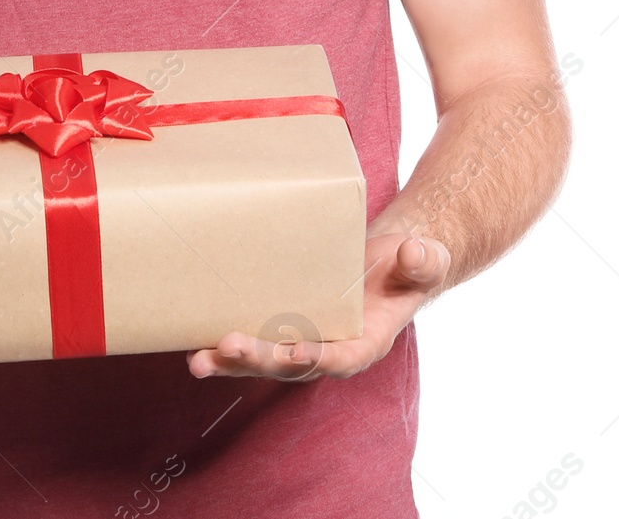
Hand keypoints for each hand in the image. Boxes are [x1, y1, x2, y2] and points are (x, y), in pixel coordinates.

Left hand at [186, 233, 449, 380]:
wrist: (388, 261)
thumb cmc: (405, 265)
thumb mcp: (423, 260)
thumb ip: (423, 263)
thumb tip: (414, 254)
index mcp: (364, 343)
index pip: (340, 358)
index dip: (319, 358)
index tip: (297, 352)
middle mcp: (328, 349)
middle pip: (290, 364)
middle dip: (259, 358)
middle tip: (229, 347)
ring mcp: (302, 337)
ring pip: (263, 357)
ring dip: (231, 360)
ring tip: (198, 360)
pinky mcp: (281, 322)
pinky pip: (252, 335)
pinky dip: (225, 342)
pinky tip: (195, 341)